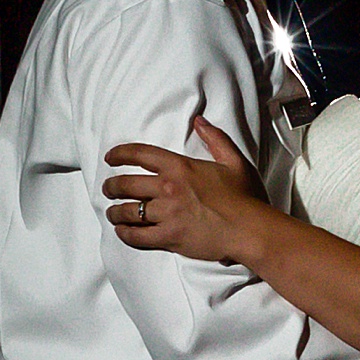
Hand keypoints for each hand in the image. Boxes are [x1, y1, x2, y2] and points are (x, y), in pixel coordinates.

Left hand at [103, 118, 266, 263]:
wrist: (250, 230)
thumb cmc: (245, 197)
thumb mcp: (234, 161)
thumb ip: (215, 139)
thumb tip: (200, 122)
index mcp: (180, 167)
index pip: (140, 154)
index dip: (120, 154)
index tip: (111, 157)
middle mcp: (168, 188)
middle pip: (126, 184)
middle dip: (112, 186)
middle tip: (108, 188)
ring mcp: (166, 214)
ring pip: (128, 211)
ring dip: (115, 212)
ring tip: (112, 212)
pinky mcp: (168, 238)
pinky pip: (137, 236)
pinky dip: (126, 234)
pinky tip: (122, 231)